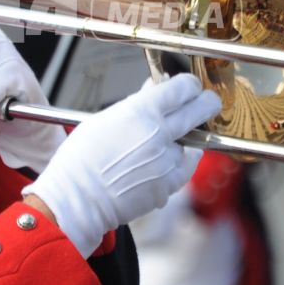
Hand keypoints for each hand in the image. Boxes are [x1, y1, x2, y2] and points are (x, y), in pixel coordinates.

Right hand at [23, 74, 219, 256]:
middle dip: (206, 102)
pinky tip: (169, 159)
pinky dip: (183, 161)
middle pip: (203, 108)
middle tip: (204, 102)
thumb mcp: (105, 119)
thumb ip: (137, 103)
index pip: (183, 87)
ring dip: (186, 137)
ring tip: (167, 140)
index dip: (190, 84)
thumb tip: (156, 88)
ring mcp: (167, 160)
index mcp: (141, 112)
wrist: (77, 199)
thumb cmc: (81, 159)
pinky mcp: (169, 184)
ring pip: (195, 140)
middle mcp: (159, 134)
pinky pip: (187, 166)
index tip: (189, 87)